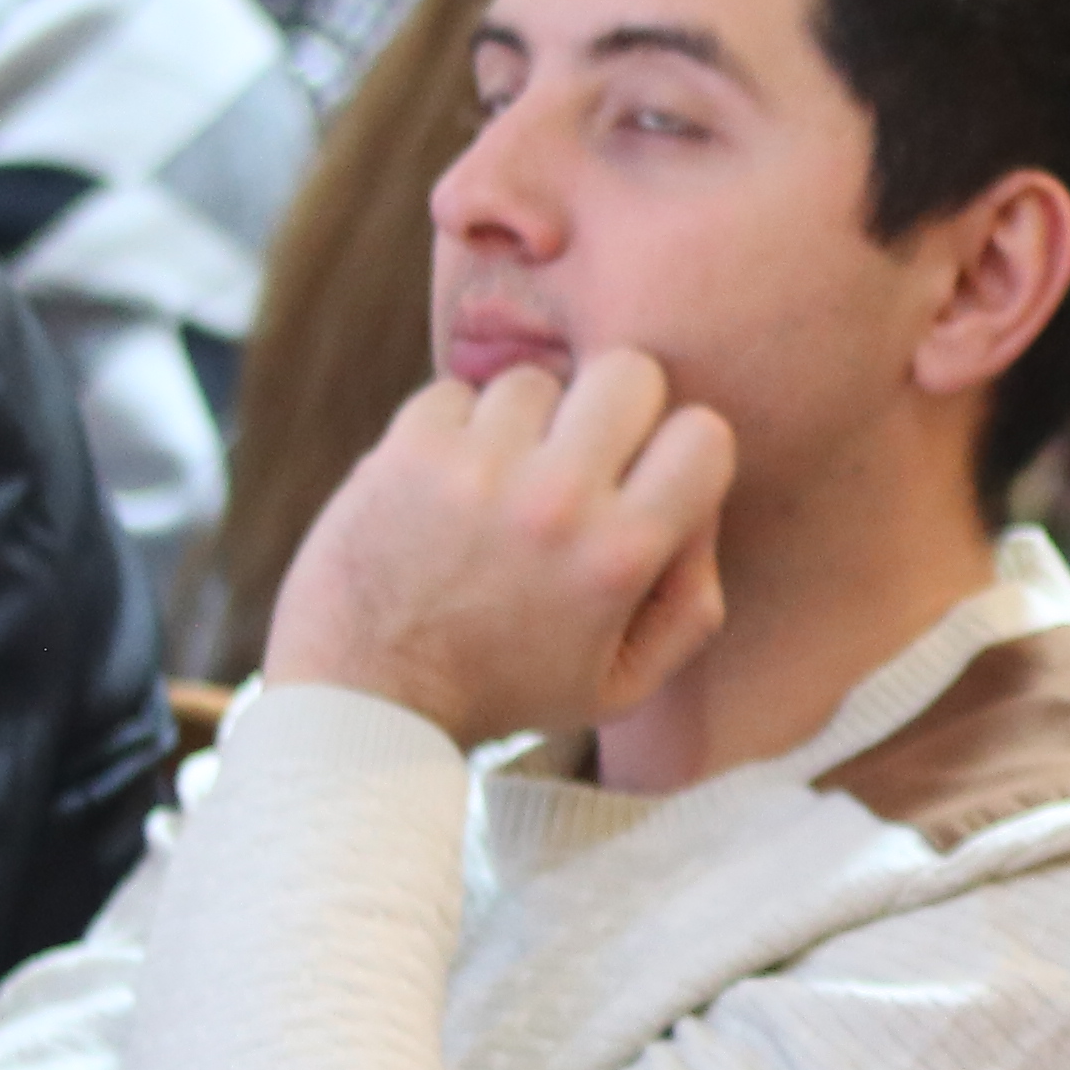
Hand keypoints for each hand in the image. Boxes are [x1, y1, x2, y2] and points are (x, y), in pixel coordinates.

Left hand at [265, 349, 734, 752]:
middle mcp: (556, 501)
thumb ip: (691, 606)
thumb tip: (702, 512)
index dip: (680, 447)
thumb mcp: (621, 685)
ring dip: (524, 424)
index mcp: (617, 557)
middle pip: (628, 370)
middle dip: (613, 406)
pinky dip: (455, 429)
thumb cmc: (502, 689)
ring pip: (536, 379)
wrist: (365, 699)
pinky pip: (458, 390)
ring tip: (498, 483)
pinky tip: (446, 483)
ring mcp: (478, 468)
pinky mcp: (409, 449)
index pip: (704, 433)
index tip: (645, 474)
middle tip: (580, 455)